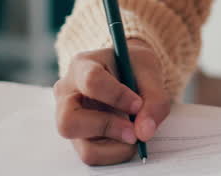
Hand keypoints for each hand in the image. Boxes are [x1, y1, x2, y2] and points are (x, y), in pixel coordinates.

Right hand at [54, 41, 171, 165]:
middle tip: (134, 130)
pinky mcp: (78, 138)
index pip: (91, 81)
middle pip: (69, 121)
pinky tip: (127, 137)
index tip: (138, 104)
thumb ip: (154, 99)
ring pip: (83, 146)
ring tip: (135, 133)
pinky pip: (93, 155)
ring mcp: (68, 119)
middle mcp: (67, 94)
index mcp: (82, 66)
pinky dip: (116, 152)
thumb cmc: (132, 67)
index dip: (116, 96)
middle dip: (107, 128)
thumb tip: (144, 132)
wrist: (126, 71)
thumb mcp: (149, 71)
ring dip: (116, 146)